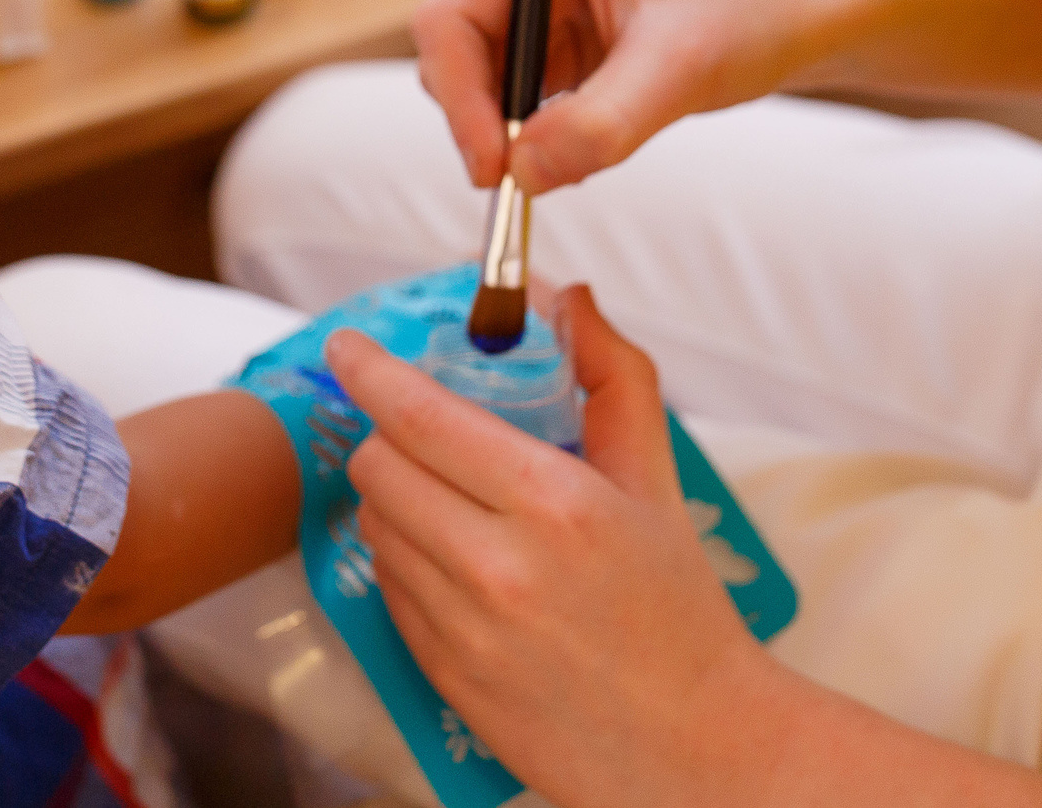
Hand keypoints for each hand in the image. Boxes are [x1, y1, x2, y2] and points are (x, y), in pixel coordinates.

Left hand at [326, 287, 782, 807]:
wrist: (694, 745)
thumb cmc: (680, 608)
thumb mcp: (657, 480)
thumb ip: (612, 375)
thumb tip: (567, 296)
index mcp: (556, 504)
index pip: (422, 416)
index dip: (371, 371)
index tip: (347, 347)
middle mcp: (499, 566)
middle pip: (378, 467)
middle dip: (388, 434)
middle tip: (420, 429)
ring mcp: (464, 628)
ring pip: (376, 527)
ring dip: (396, 498)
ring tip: (450, 497)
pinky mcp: (444, 676)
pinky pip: (389, 589)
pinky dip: (408, 559)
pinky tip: (455, 559)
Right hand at [412, 0, 850, 192]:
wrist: (801, 25)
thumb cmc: (749, 17)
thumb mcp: (679, 68)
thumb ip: (600, 123)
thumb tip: (521, 176)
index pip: (448, 19)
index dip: (458, 95)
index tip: (493, 166)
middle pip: (453, 59)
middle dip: (480, 124)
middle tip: (518, 186)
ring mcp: (541, 16)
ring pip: (480, 93)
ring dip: (509, 139)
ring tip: (574, 162)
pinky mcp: (559, 58)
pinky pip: (517, 112)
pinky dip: (537, 146)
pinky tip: (587, 153)